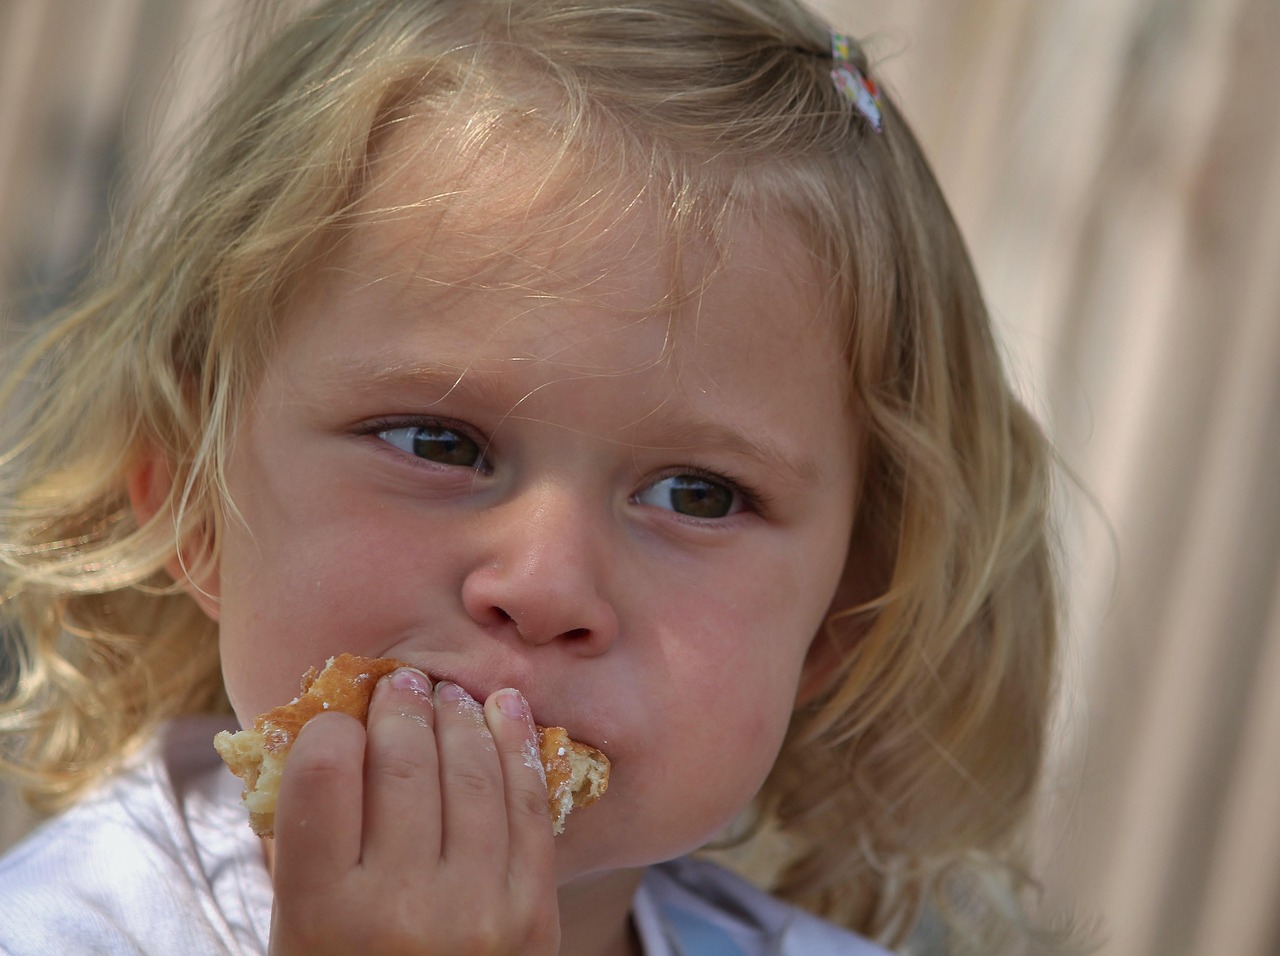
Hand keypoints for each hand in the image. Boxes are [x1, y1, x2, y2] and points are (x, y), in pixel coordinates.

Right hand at [267, 669, 559, 954]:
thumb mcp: (301, 924)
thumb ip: (310, 838)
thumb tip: (333, 726)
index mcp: (321, 911)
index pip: (324, 773)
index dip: (332, 729)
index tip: (340, 722)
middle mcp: (400, 910)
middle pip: (403, 764)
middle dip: (403, 707)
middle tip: (403, 683)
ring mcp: (476, 912)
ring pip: (472, 775)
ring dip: (462, 717)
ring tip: (450, 694)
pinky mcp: (534, 915)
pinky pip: (530, 808)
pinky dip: (518, 748)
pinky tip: (506, 711)